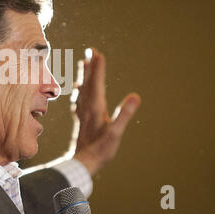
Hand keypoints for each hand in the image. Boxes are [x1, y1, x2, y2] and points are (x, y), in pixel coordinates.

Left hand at [71, 48, 140, 175]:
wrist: (83, 162)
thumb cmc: (101, 149)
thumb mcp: (116, 133)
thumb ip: (125, 114)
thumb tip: (136, 96)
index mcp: (95, 107)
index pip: (97, 83)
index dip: (98, 68)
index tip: (98, 53)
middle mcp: (87, 107)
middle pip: (88, 82)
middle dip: (90, 66)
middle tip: (91, 51)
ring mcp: (83, 112)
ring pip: (82, 89)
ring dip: (84, 75)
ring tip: (84, 63)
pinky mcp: (81, 119)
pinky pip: (79, 99)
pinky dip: (80, 90)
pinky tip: (79, 90)